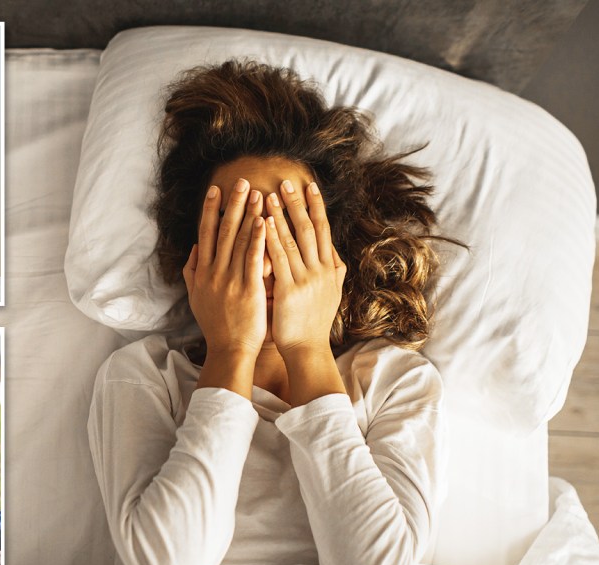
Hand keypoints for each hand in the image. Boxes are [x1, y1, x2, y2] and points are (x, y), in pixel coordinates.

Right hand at [183, 179, 267, 358]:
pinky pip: (253, 259)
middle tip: (241, 181)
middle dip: (232, 204)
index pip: (205, 234)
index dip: (209, 210)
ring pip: (239, 240)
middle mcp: (214, 272)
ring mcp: (231, 280)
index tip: (215, 190)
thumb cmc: (216, 325)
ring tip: (258, 193)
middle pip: (222, 231)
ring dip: (248, 214)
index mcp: (202, 272)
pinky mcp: (249, 289)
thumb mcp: (196, 297)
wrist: (229, 350)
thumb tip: (194, 249)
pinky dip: (258, 239)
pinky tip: (264, 221)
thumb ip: (193, 272)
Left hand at [264, 180, 346, 355]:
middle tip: (287, 181)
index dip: (317, 207)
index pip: (324, 230)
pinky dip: (272, 239)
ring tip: (269, 195)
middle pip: (310, 229)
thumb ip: (333, 272)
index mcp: (330, 268)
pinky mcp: (290, 290)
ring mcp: (307, 279)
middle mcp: (321, 270)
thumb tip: (335, 254)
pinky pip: (280, 259)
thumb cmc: (314, 323)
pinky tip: (264, 223)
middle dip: (298, 204)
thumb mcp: (331, 294)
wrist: (307, 349)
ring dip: (281, 216)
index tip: (310, 186)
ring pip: (293, 240)